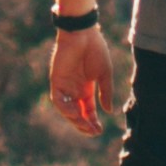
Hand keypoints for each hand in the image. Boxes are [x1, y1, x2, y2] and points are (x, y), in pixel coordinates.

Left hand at [49, 22, 114, 139]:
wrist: (83, 33)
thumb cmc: (96, 50)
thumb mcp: (104, 74)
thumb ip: (105, 93)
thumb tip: (109, 111)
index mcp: (86, 88)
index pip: (87, 110)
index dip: (92, 121)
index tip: (99, 131)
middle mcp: (74, 89)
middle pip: (77, 113)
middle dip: (84, 124)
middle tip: (93, 132)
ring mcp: (65, 85)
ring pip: (66, 109)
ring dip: (75, 120)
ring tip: (85, 126)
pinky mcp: (56, 81)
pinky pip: (59, 100)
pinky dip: (65, 108)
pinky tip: (75, 114)